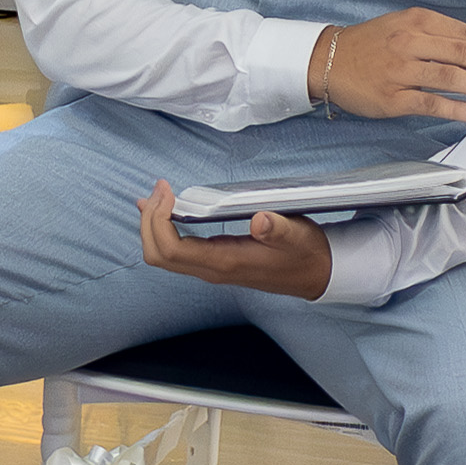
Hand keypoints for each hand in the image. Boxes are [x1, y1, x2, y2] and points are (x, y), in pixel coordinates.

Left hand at [139, 180, 335, 300]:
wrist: (317, 275)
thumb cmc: (305, 254)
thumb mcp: (298, 235)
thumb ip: (278, 228)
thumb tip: (260, 220)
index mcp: (225, 262)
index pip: (171, 250)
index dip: (158, 221)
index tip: (167, 191)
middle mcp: (212, 269)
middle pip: (158, 255)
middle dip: (148, 222)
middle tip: (159, 189)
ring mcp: (211, 268)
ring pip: (163, 255)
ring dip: (152, 226)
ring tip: (154, 196)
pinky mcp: (215, 262)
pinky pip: (176, 252)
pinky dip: (162, 230)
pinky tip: (163, 212)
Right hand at [308, 6, 465, 124]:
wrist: (327, 60)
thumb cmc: (372, 45)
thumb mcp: (405, 27)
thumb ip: (440, 36)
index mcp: (418, 21)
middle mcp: (411, 42)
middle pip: (465, 53)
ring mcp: (401, 70)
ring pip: (451, 77)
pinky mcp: (392, 97)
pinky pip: (430, 103)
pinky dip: (457, 109)